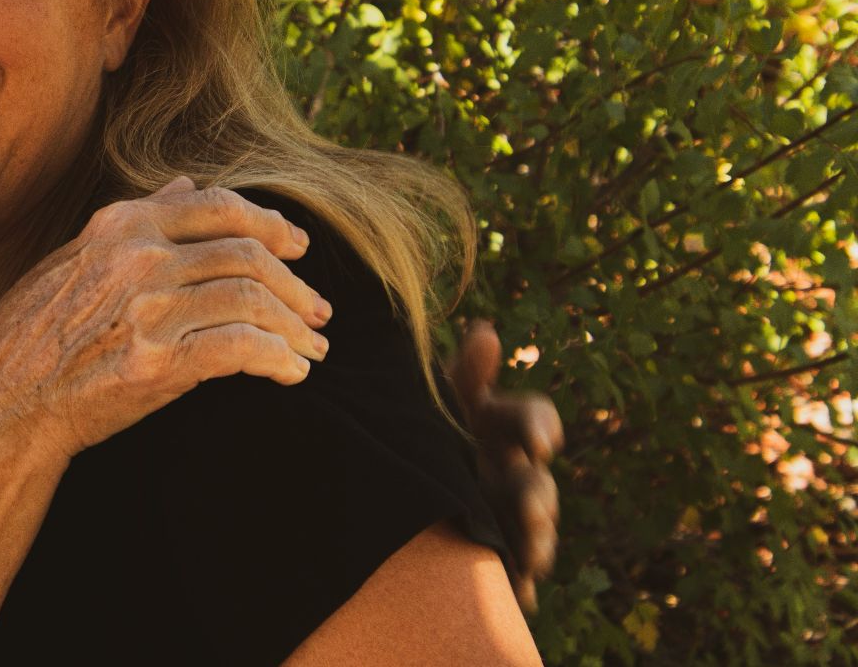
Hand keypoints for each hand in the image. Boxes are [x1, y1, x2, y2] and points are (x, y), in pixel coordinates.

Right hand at [0, 177, 332, 462]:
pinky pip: (242, 349)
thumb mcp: (73, 258)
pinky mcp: (158, 362)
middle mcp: (139, 258)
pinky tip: (291, 373)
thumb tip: (185, 185)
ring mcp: (149, 308)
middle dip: (295, 284)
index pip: (219, 207)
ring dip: (295, 326)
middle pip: (248, 254)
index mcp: (121, 226)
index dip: (271, 224)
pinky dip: (278, 359)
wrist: (3, 404)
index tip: (299, 248)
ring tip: (313, 348)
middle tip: (320, 310)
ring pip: (253, 299)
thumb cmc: (31, 335)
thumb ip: (134, 220)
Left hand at [447, 320, 563, 612]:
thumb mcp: (435, 398)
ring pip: (534, 530)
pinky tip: (523, 597)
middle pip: (537, 482)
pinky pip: (515, 574)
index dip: (540, 427)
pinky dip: (520, 586)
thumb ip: (463, 373)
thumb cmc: (418, 423)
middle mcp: (510, 469)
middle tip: (533, 507)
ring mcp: (504, 513)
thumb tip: (486, 331)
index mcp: (497, 426)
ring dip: (538, 542)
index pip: (531, 419)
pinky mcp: (493, 553)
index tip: (541, 441)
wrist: (387, 474)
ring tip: (535, 556)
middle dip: (539, 496)